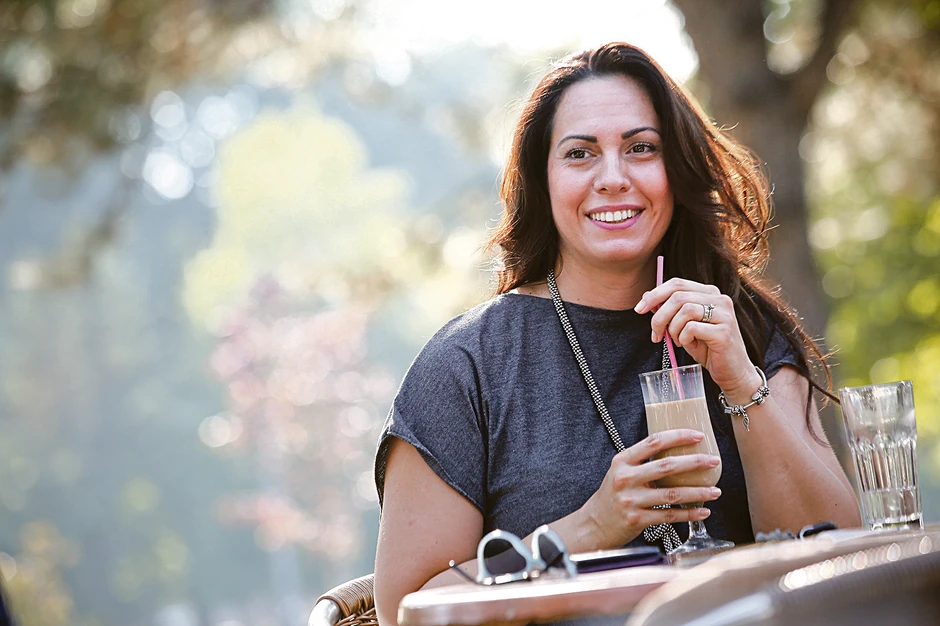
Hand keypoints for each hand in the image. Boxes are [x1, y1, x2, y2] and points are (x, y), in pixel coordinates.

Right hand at [580, 429, 721, 547]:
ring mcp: (631, 500)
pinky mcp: (637, 519)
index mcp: (623, 461)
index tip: (698, 436)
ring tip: (716, 491)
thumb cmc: (612, 496)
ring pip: (672, 494)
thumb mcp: (621, 472)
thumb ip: (642, 463)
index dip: (678, 437)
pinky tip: (703, 512)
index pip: (653, 442)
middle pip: (666, 466)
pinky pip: (669, 516)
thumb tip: (677, 452)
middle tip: (713, 461)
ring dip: (698, 492)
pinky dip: (689, 514)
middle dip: (695, 463)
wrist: (594, 524)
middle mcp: (625, 478)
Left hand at [635, 278, 761, 402]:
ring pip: (684, 310)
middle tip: (656, 334)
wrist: (732, 372)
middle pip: (677, 295)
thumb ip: (669, 312)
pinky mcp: (724, 332)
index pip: (677, 284)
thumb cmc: (708, 349)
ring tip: (677, 341)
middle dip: (659, 316)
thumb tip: (647, 299)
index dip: (654, 294)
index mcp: (709, 293)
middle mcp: (719, 299)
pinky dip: (683, 338)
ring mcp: (724, 314)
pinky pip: (691, 328)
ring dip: (673, 329)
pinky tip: (689, 345)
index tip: (639, 309)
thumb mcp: (684, 327)